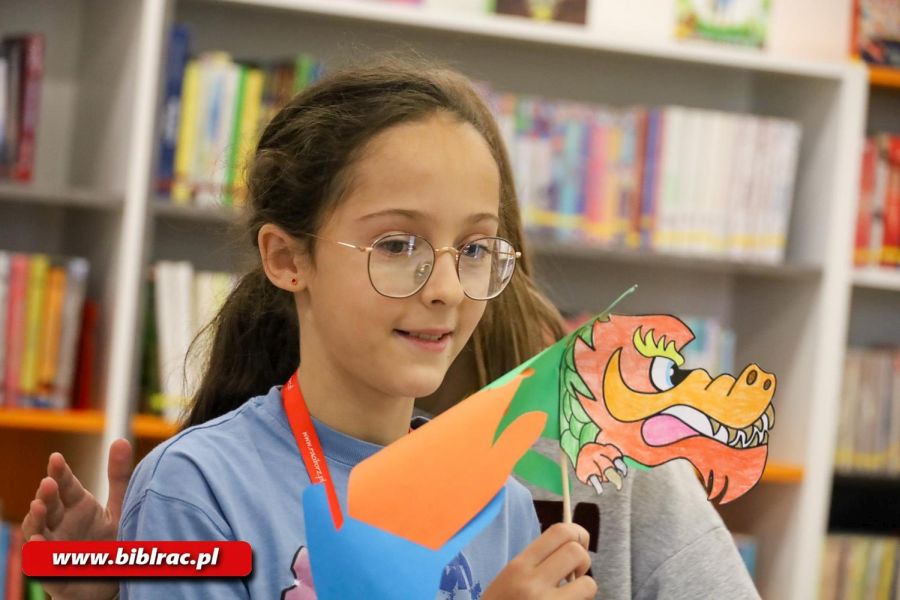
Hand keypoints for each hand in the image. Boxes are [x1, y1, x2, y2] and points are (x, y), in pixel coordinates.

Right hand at [21, 438, 133, 599]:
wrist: (110, 582)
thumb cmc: (109, 541)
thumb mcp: (119, 507)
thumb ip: (119, 476)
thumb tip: (121, 440)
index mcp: (78, 506)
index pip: (66, 485)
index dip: (60, 473)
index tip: (57, 458)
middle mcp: (63, 524)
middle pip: (50, 506)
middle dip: (47, 494)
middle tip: (48, 482)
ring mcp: (56, 548)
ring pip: (39, 532)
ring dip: (36, 520)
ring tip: (38, 506)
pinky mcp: (56, 572)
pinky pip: (43, 564)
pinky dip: (40, 554)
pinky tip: (40, 543)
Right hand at [483, 523, 596, 598]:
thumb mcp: (508, 580)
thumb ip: (535, 563)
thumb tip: (575, 544)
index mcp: (518, 567)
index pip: (559, 532)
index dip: (577, 533)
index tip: (579, 542)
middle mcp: (532, 584)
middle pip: (577, 552)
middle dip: (582, 562)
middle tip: (573, 575)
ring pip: (589, 584)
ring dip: (584, 590)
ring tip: (569, 597)